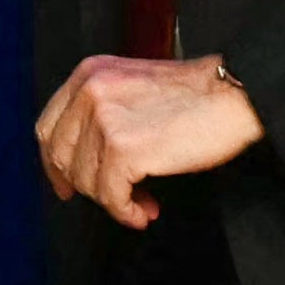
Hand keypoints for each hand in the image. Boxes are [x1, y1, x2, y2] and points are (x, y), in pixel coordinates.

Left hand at [31, 56, 260, 227]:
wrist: (235, 95)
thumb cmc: (195, 96)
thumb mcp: (133, 86)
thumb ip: (102, 111)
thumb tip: (80, 162)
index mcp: (90, 74)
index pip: (49, 128)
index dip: (54, 164)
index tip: (66, 186)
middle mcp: (91, 92)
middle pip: (63, 158)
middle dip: (88, 186)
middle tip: (116, 198)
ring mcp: (105, 119)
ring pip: (87, 181)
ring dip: (114, 200)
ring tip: (142, 202)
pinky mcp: (124, 148)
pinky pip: (111, 195)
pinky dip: (126, 211)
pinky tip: (145, 211)